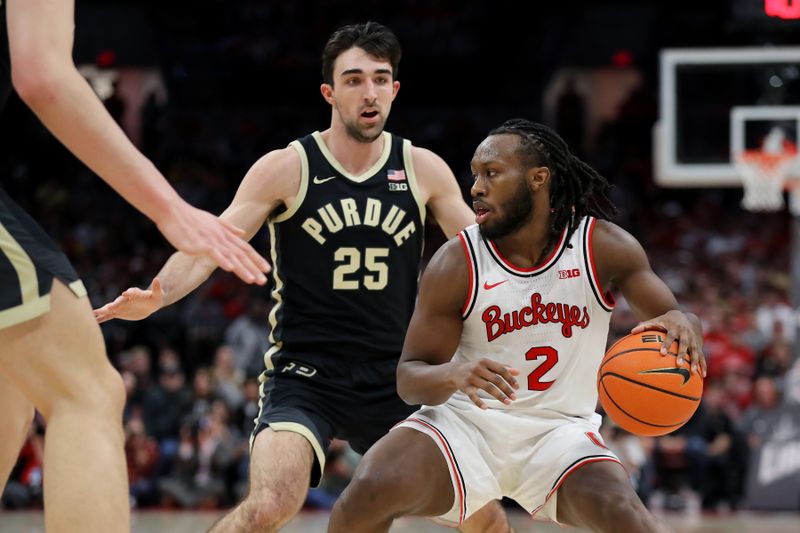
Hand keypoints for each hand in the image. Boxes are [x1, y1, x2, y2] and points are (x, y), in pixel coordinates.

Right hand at [93, 278, 164, 322]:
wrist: (149, 304)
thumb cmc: (154, 298)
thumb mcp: (158, 295)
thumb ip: (157, 288)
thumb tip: (157, 279)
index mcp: (135, 293)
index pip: (132, 292)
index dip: (129, 293)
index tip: (125, 293)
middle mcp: (126, 299)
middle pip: (119, 301)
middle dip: (114, 304)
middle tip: (108, 307)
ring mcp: (121, 306)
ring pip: (111, 308)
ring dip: (104, 310)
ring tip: (94, 313)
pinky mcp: (119, 312)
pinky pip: (110, 315)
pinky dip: (103, 317)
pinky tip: (94, 320)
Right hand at [155, 201, 269, 284]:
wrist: (172, 210)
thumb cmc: (190, 217)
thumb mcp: (213, 221)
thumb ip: (229, 228)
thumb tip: (242, 233)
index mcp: (225, 234)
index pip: (245, 248)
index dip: (256, 259)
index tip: (267, 269)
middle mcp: (221, 238)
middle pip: (241, 255)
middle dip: (254, 268)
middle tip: (264, 281)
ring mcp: (211, 240)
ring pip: (230, 256)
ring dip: (242, 269)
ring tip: (253, 280)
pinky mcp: (199, 243)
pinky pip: (213, 253)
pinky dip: (222, 260)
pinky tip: (230, 268)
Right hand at [449, 358, 519, 408]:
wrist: (455, 371)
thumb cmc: (476, 368)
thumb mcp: (488, 365)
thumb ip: (502, 367)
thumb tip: (518, 372)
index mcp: (485, 362)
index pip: (501, 370)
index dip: (510, 379)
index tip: (517, 387)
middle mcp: (478, 368)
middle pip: (496, 379)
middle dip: (506, 389)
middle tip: (514, 398)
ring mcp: (471, 377)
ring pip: (488, 388)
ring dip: (499, 396)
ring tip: (507, 403)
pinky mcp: (465, 387)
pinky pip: (473, 395)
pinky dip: (479, 402)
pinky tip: (486, 408)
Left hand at [631, 309, 706, 376]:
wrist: (685, 317)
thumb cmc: (666, 321)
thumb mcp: (656, 321)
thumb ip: (644, 326)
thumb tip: (631, 332)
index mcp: (674, 329)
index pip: (670, 337)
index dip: (667, 344)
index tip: (662, 353)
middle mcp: (685, 334)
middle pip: (684, 345)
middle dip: (683, 354)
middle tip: (679, 365)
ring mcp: (693, 340)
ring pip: (695, 351)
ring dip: (696, 361)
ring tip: (693, 372)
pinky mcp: (698, 346)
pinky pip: (702, 356)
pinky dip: (703, 365)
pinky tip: (703, 376)